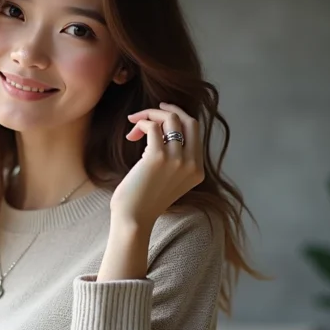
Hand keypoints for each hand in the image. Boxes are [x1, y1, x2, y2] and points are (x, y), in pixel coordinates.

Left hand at [110, 102, 204, 231]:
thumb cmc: (144, 200)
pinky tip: (131, 135)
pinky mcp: (157, 157)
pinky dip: (141, 124)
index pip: (196, 131)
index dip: (179, 118)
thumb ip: (175, 160)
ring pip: (170, 120)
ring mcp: (177, 160)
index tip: (162, 115)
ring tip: (134, 124)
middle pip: (189, 121)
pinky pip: (153, 127)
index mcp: (197, 170)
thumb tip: (163, 132)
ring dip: (149, 115)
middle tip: (150, 110)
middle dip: (169, 110)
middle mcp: (191, 164)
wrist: (133, 219)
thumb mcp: (169, 180)